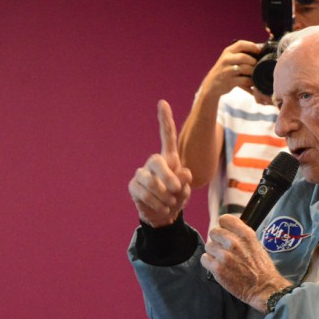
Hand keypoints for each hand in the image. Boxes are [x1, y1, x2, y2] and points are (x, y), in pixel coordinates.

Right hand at [128, 100, 192, 226]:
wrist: (163, 215)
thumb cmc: (176, 198)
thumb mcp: (185, 190)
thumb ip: (185, 181)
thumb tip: (183, 172)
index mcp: (169, 159)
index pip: (167, 137)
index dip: (165, 120)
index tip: (162, 103)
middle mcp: (154, 162)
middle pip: (156, 161)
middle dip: (167, 177)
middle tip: (176, 189)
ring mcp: (142, 173)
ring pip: (149, 181)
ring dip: (163, 195)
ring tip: (169, 203)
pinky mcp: (133, 186)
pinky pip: (143, 194)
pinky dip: (156, 203)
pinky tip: (161, 207)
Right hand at [200, 40, 263, 100]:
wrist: (212, 84)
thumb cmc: (225, 70)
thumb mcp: (229, 58)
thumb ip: (240, 54)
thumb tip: (259, 50)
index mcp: (228, 52)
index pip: (240, 44)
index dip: (252, 46)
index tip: (259, 50)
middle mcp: (226, 59)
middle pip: (244, 57)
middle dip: (253, 61)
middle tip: (257, 65)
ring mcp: (227, 71)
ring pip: (245, 68)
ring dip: (253, 72)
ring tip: (255, 74)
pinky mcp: (230, 81)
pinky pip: (245, 80)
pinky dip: (251, 82)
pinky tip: (252, 83)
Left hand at [201, 214, 291, 312]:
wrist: (264, 288)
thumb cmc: (261, 268)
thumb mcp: (256, 245)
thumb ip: (241, 235)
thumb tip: (226, 230)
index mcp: (246, 234)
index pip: (224, 219)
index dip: (223, 226)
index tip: (225, 233)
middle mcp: (234, 242)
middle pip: (213, 232)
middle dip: (218, 240)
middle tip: (224, 250)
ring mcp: (225, 255)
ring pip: (209, 246)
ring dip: (214, 253)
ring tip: (224, 261)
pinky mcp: (217, 268)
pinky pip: (204, 259)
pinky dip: (210, 263)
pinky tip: (219, 267)